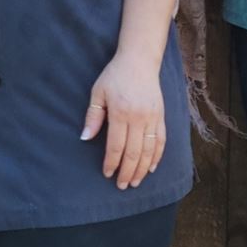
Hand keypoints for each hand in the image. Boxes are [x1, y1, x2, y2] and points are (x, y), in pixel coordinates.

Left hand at [82, 51, 166, 188]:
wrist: (139, 60)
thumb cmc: (115, 76)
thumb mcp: (98, 92)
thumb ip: (93, 116)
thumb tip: (85, 138)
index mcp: (120, 112)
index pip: (116, 146)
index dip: (112, 163)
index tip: (107, 174)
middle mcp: (138, 117)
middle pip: (133, 152)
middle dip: (127, 172)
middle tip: (122, 186)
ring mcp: (152, 117)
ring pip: (149, 150)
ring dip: (142, 169)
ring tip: (136, 182)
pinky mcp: (161, 116)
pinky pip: (161, 141)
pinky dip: (157, 156)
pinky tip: (151, 168)